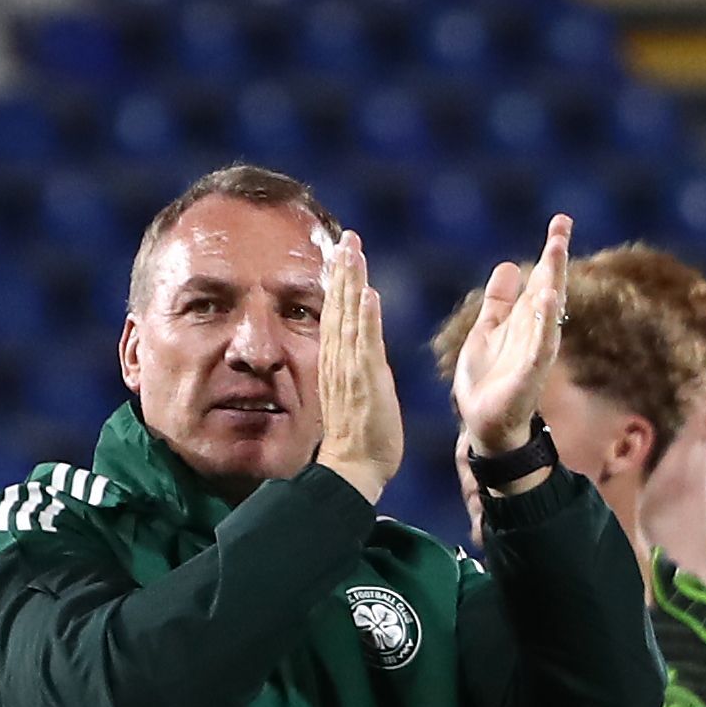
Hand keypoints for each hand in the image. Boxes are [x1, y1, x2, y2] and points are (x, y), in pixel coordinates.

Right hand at [309, 225, 402, 501]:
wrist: (352, 470)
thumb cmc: (358, 440)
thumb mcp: (359, 395)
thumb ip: (360, 369)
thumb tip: (365, 352)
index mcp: (338, 363)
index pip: (338, 313)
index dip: (340, 281)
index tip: (344, 252)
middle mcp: (340, 361)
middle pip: (339, 306)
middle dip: (344, 269)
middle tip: (349, 236)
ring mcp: (350, 370)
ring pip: (348, 317)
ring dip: (351, 282)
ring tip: (354, 250)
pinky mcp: (363, 382)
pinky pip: (364, 344)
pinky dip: (366, 318)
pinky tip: (367, 292)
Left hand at [449, 216, 576, 468]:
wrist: (485, 424)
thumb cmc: (489, 381)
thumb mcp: (488, 330)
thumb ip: (499, 301)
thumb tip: (508, 265)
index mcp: (524, 320)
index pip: (541, 279)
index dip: (551, 251)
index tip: (561, 221)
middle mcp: (534, 332)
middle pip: (548, 288)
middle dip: (555, 258)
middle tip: (562, 225)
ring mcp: (534, 353)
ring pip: (547, 312)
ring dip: (552, 283)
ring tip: (555, 252)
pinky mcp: (528, 375)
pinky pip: (539, 346)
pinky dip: (544, 324)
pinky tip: (547, 302)